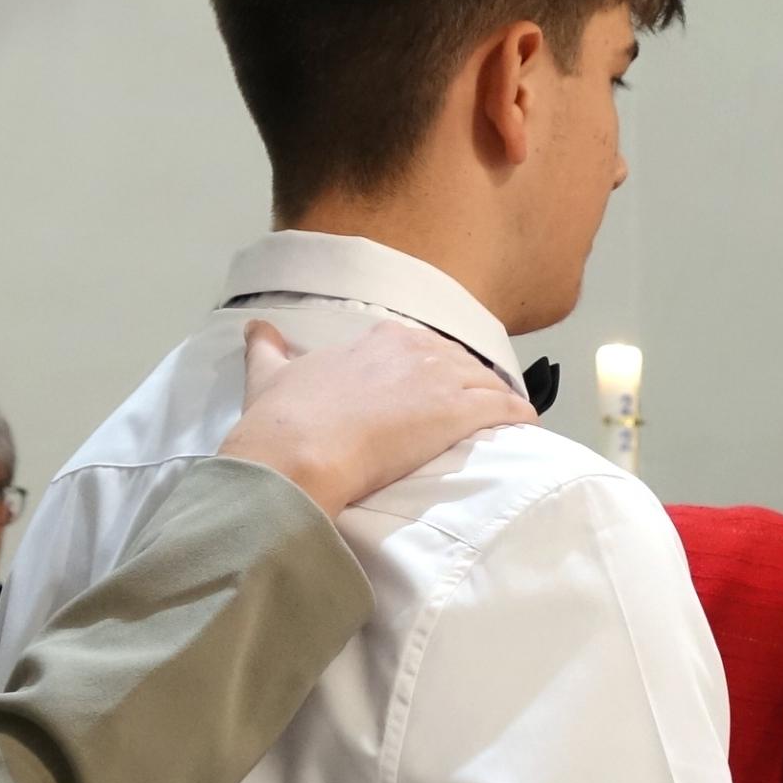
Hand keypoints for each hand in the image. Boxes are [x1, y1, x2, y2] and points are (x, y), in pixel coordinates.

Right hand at [219, 320, 532, 517]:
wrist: (297, 453)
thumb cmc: (282, 421)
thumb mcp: (270, 375)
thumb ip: (267, 350)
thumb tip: (255, 330)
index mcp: (377, 338)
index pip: (422, 349)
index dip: (434, 370)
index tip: (437, 388)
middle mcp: (414, 349)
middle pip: (459, 363)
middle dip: (470, 383)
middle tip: (477, 407)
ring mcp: (439, 379)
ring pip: (485, 382)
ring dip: (498, 399)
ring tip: (508, 418)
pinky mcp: (458, 412)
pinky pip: (503, 407)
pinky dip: (517, 414)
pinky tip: (526, 424)